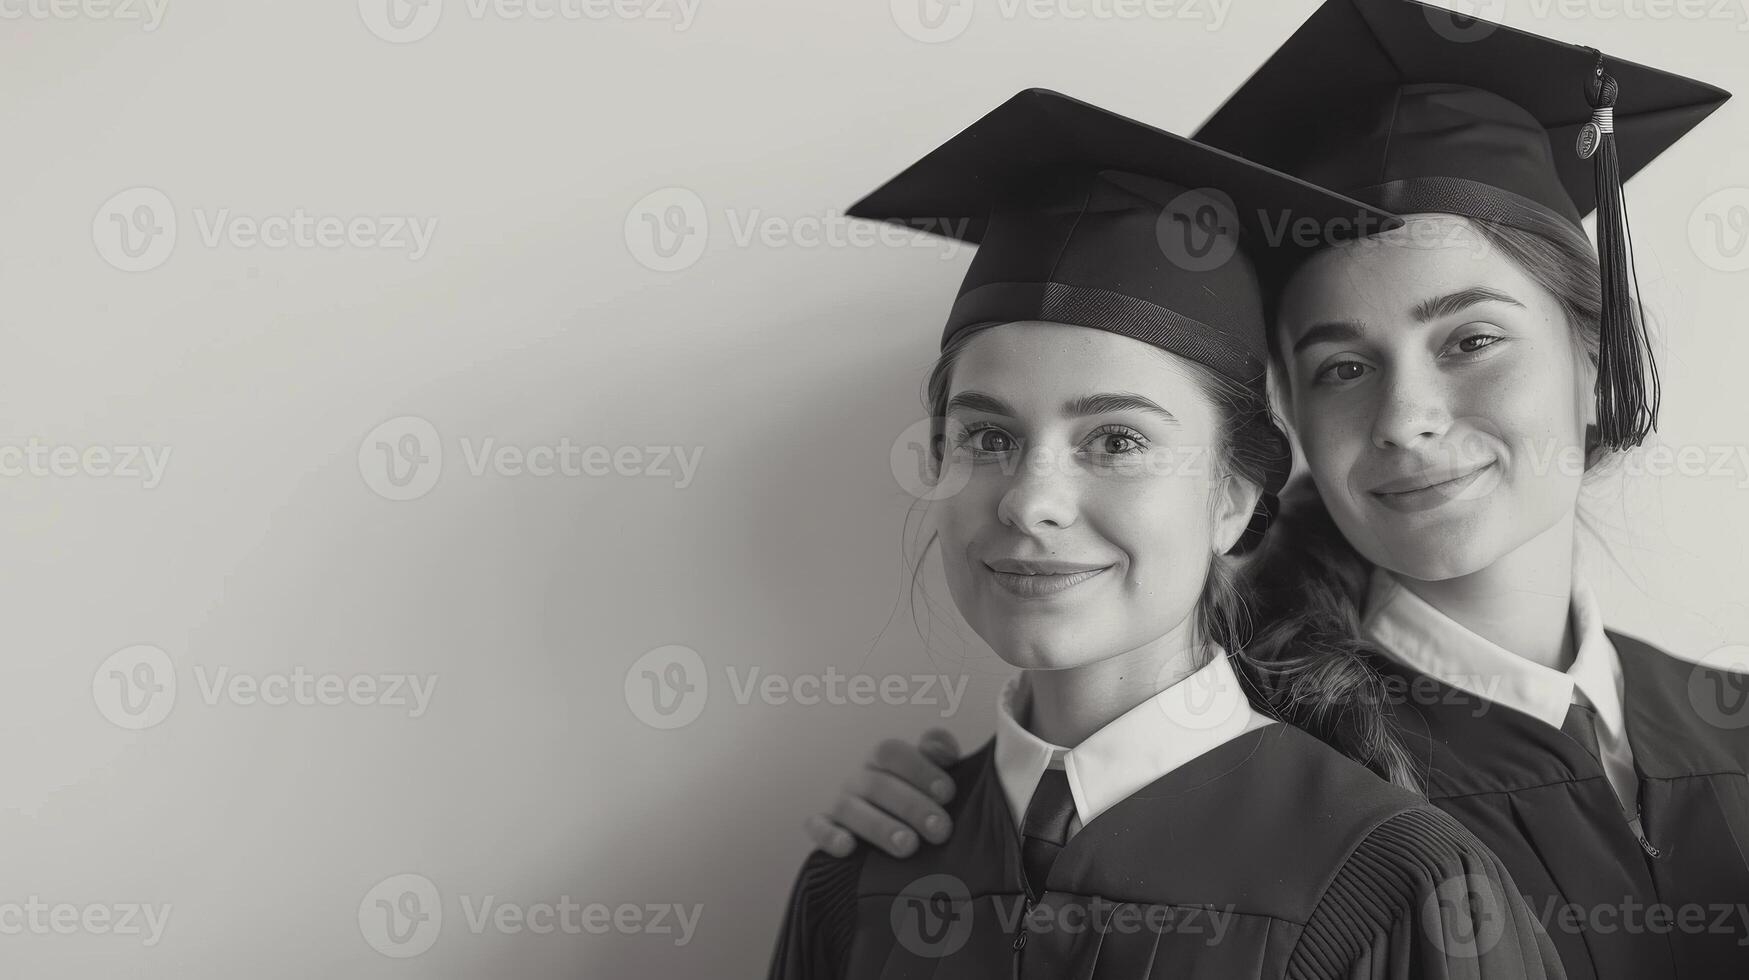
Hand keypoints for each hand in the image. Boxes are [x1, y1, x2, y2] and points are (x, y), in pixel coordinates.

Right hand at [804, 728, 963, 857]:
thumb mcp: (930, 772)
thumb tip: (943, 750)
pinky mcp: (822, 829)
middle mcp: (858, 779)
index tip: (948, 793)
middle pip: (877, 784)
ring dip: (879, 826)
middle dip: (911, 806)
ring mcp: (839, 804)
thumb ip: (939, 752)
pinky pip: (817, 828)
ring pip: (849, 808)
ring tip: (908, 846)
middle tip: (940, 829)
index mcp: (882, 760)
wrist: (887, 828)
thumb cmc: (916, 795)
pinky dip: (829, 836)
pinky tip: (848, 847)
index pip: (891, 753)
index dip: (919, 769)